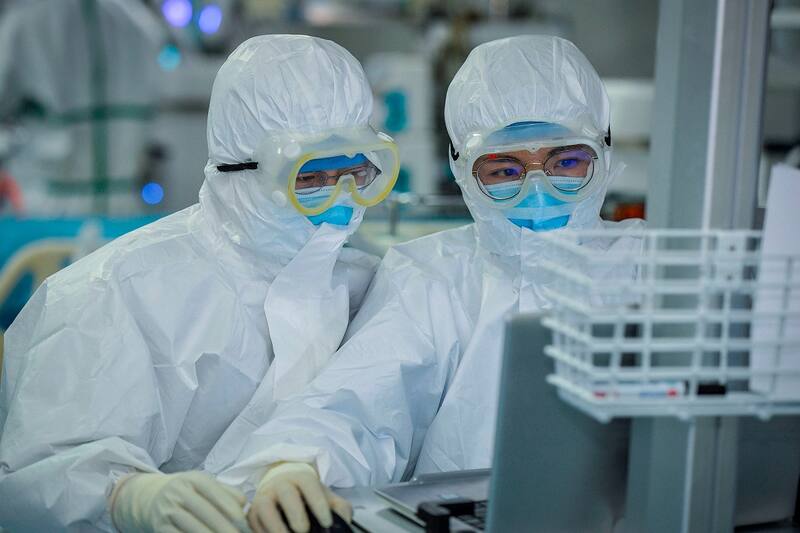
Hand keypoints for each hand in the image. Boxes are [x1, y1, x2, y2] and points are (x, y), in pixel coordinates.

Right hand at [109, 471, 248, 532]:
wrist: (153, 498)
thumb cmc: (189, 492)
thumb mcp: (205, 485)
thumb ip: (227, 492)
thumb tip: (244, 504)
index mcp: (193, 479)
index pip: (214, 491)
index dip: (229, 507)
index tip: (242, 520)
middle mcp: (178, 492)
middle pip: (205, 512)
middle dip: (223, 527)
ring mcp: (168, 511)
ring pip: (192, 527)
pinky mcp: (160, 527)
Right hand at [247, 462, 351, 532]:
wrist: (282, 485)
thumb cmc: (307, 494)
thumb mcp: (326, 496)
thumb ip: (339, 508)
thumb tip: (343, 521)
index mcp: (300, 477)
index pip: (309, 484)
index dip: (318, 503)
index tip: (327, 522)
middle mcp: (280, 484)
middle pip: (286, 493)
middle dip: (295, 513)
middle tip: (304, 530)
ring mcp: (264, 496)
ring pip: (265, 507)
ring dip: (275, 525)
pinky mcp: (252, 512)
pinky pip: (253, 521)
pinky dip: (262, 532)